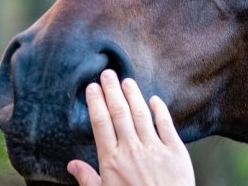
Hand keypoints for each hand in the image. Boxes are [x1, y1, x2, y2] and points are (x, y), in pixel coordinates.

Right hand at [67, 70, 194, 185]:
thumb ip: (88, 180)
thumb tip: (71, 165)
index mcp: (111, 161)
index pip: (101, 123)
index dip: (96, 102)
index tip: (92, 88)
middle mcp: (131, 150)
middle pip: (119, 113)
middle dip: (112, 90)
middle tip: (107, 73)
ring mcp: (154, 150)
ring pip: (141, 114)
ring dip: (133, 95)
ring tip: (127, 80)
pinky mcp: (176, 153)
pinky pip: (166, 125)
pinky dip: (160, 110)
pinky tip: (154, 99)